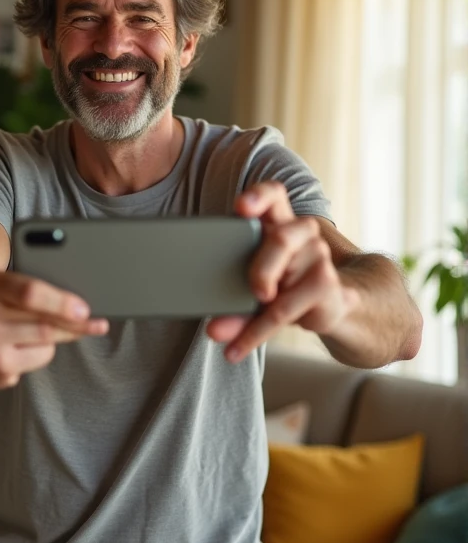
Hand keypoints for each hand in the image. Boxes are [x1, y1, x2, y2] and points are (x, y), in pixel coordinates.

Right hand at [0, 271, 108, 388]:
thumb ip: (35, 291)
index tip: (84, 308)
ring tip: (59, 331)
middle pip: (42, 319)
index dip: (61, 301)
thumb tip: (81, 304)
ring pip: (46, 338)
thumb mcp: (7, 291)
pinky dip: (45, 351)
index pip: (29, 291)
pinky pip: (40, 356)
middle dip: (74, 322)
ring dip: (62, 335)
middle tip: (96, 324)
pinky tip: (29, 349)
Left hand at [206, 182, 358, 362]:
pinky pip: (286, 310)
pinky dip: (258, 332)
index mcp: (277, 221)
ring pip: (286, 278)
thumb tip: (213, 330)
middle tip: (254, 292)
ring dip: (257, 313)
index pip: (273, 195)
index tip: (241, 208)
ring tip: (231, 336)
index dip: (259, 197)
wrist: (328, 305)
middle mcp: (301, 233)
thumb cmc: (281, 283)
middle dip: (262, 266)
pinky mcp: (326, 285)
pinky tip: (239, 348)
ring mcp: (317, 257)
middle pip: (281, 237)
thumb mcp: (251, 286)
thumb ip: (230, 302)